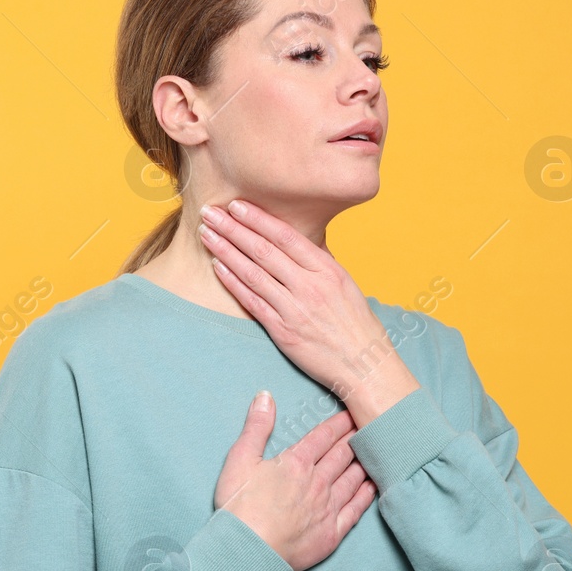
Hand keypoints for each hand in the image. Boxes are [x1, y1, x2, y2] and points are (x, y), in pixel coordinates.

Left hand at [197, 198, 419, 425]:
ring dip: (226, 251)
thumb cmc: (356, 324)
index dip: (258, 219)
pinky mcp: (283, 331)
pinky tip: (217, 267)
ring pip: (253, 273)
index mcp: (327, 270)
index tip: (236, 205)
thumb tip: (302, 240)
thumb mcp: (345, 284)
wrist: (364, 364)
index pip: (286, 236)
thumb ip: (320, 261)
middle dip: (233, 228)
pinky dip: (233, 282)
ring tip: (207, 235)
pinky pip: (253, 301)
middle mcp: (310, 286)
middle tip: (210, 212)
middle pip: (264, 250)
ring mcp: (295, 308)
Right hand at [214, 390, 374, 570]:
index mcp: (296, 463)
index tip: (351, 413)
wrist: (246, 551)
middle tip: (373, 424)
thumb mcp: (240, 460)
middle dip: (357, 437)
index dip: (339, 424)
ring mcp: (328, 507)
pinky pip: (356, 509)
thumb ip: (256, 427)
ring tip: (378, 450)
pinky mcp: (333, 532)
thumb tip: (266, 396)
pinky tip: (374, 486)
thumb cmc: (238, 507)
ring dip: (365, 462)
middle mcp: (318, 482)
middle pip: (343, 454)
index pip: (323, 437)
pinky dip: (367, 495)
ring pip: (353, 478)